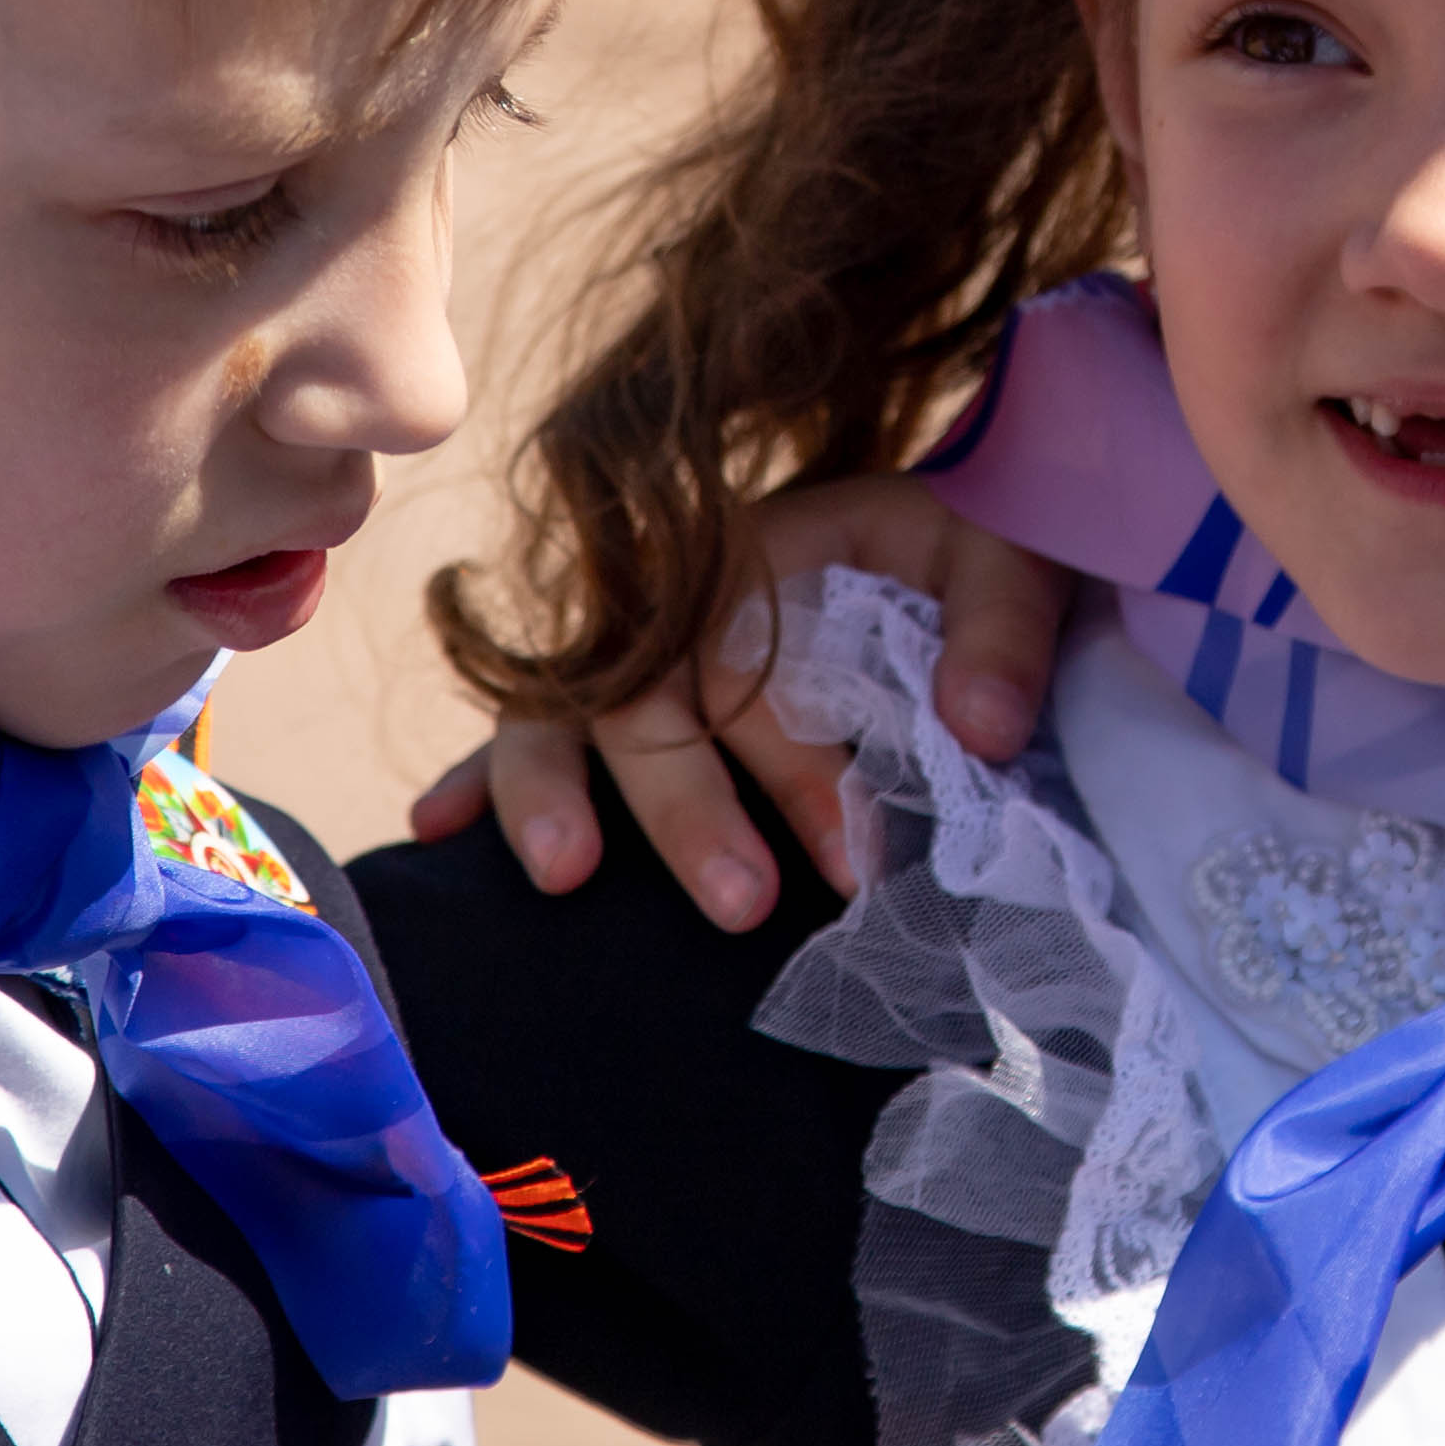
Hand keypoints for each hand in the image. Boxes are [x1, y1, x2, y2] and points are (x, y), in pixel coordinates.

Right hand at [405, 479, 1066, 927]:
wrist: (936, 540)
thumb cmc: (963, 558)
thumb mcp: (1007, 557)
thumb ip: (1002, 629)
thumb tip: (983, 730)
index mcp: (766, 549)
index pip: (756, 656)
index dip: (795, 761)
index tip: (858, 858)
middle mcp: (675, 597)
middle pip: (649, 698)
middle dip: (687, 809)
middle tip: (746, 906)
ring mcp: (630, 646)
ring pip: (560, 711)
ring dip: (548, 792)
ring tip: (566, 876)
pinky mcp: (612, 695)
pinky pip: (524, 728)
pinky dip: (479, 776)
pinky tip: (437, 831)